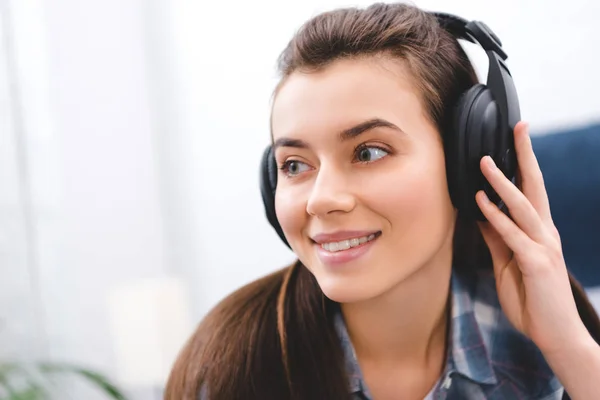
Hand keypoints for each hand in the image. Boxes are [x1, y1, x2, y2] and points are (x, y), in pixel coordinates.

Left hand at [475, 121, 589, 356]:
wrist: (554, 335)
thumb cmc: (532, 299)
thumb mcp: (507, 263)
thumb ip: (496, 238)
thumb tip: (480, 213)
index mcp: (538, 232)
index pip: (531, 190)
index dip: (523, 164)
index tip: (515, 138)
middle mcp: (545, 233)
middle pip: (535, 187)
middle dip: (525, 156)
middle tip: (518, 127)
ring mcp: (544, 247)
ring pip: (524, 206)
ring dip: (503, 182)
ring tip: (485, 161)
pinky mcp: (538, 263)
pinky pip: (513, 236)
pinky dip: (497, 217)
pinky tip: (481, 202)